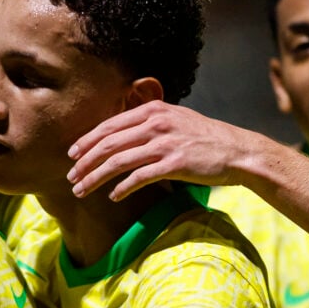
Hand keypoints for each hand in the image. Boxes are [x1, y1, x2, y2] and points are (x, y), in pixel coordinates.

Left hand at [67, 101, 257, 200]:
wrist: (237, 151)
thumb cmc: (205, 138)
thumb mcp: (176, 119)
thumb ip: (150, 122)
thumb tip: (121, 134)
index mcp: (153, 111)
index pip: (109, 126)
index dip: (86, 141)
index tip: (71, 155)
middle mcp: (156, 124)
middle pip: (108, 144)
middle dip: (84, 162)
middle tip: (71, 177)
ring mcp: (165, 144)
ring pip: (118, 162)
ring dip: (95, 178)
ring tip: (82, 190)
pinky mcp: (174, 164)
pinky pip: (139, 178)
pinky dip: (122, 188)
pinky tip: (112, 196)